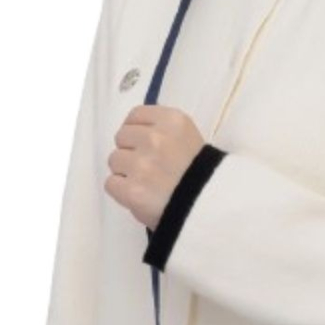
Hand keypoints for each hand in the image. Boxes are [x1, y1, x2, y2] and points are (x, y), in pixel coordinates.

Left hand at [105, 104, 204, 230]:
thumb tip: (134, 132)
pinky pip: (111, 183)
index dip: (136, 131)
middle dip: (130, 151)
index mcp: (173, 121)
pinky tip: (139, 195)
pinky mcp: (132, 190)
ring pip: (114, 160)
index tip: (145, 144)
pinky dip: (121, 191)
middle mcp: (156, 138)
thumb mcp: (189, 139)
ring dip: (125, 172)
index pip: (135, 115)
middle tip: (147, 167)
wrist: (213, 209)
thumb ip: (163, 131)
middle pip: (121, 137)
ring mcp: (142, 165)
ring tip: (145, 184)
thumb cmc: (203, 176)